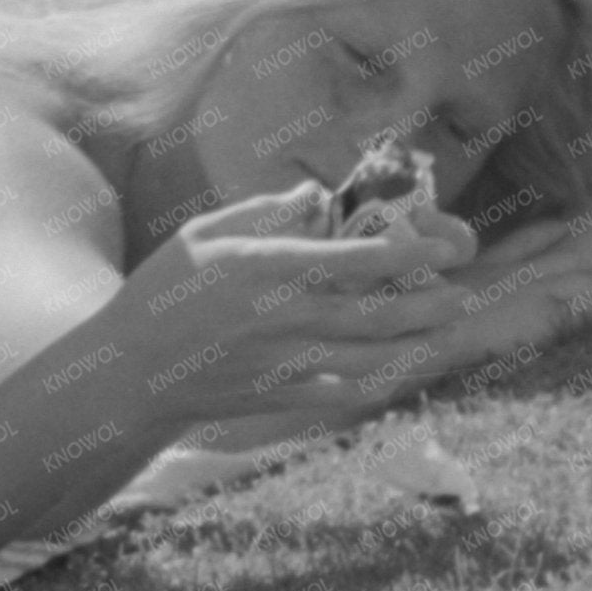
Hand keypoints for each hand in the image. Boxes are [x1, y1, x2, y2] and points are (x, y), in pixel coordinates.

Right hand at [104, 185, 474, 428]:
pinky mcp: (279, 396)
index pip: (354, 257)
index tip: (444, 246)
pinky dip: (378, 384)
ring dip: (416, 344)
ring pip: (370, 356)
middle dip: (428, 304)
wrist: (129, 373)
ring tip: (445, 331)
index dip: (408, 251)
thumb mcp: (203, 234)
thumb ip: (263, 212)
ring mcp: (284, 361)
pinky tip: (401, 372)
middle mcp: (283, 316)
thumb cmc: (161, 292)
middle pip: (376, 312)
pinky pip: (342, 393)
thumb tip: (315, 194)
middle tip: (462, 294)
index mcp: (267, 267)